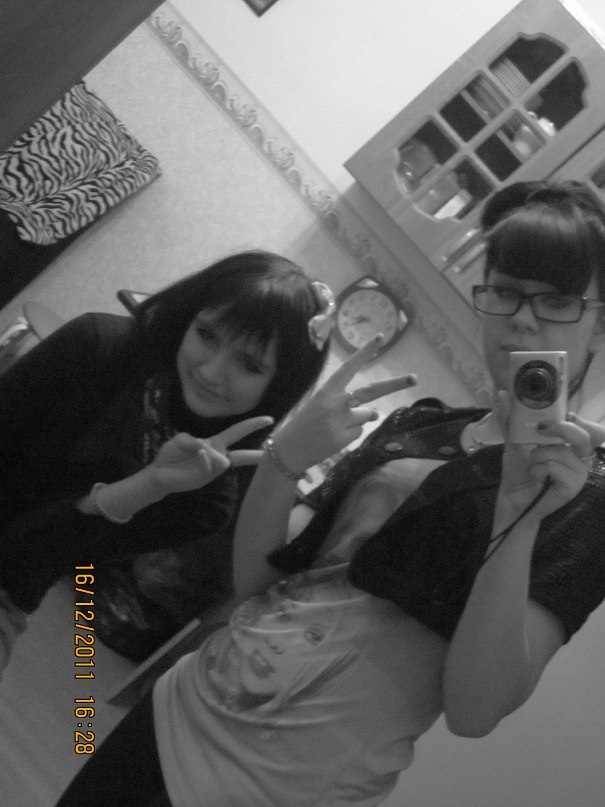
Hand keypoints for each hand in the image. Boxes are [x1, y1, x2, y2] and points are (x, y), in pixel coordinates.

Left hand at [147, 416, 273, 495]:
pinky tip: (199, 456)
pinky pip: (211, 467)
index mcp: (215, 443)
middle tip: (274, 453)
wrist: (158, 473)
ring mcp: (213, 470)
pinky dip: (205, 459)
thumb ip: (194, 441)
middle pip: (242, 456)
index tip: (269, 420)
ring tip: (198, 452)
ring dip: (211, 453)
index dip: (252, 425)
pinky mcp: (205, 479)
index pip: (237, 432)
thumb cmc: (171, 454)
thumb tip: (207, 450)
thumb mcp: (182, 440)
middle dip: (257, 455)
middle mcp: (218, 457)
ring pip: (224, 460)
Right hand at [271, 334, 416, 472]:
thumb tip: (375, 413)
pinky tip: (334, 438)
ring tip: (335, 427)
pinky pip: (359, 432)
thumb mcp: (321, 406)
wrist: (289, 450)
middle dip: (395, 384)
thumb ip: (348, 405)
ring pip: (367, 415)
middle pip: (373, 390)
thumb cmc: (304, 424)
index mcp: (328, 389)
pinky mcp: (345, 438)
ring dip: (358, 420)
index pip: (350, 366)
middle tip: (415, 378)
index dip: (365, 352)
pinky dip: (351, 435)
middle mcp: (337, 402)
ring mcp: (342, 420)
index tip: (381, 337)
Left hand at [496, 391, 604, 521]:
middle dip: (561, 429)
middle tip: (540, 429)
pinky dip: (539, 470)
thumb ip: (510, 419)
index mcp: (568, 445)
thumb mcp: (513, 441)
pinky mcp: (573, 486)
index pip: (586, 428)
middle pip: (582, 436)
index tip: (568, 415)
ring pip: (561, 452)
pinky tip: (537, 478)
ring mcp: (578, 473)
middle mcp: (578, 458)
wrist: (512, 497)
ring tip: (532, 466)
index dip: (580, 421)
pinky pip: (556, 467)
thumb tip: (502, 394)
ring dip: (538, 456)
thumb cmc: (518, 470)